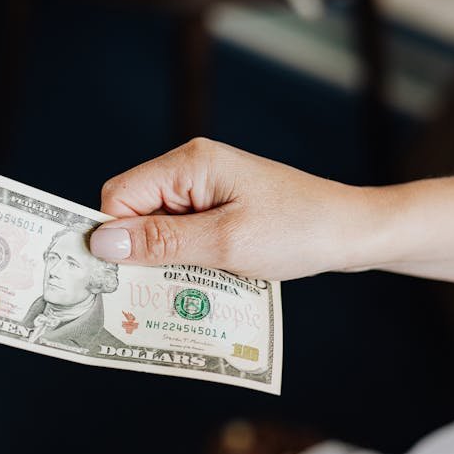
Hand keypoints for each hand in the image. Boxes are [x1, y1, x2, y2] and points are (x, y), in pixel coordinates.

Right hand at [89, 138, 379, 280]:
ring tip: (183, 286)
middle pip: (134, 209)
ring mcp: (206, 187)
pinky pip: (182, 230)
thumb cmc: (296, 232)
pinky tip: (200, 277)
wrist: (353, 232)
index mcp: (189, 164)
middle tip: (153, 289)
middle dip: (138, 250)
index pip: (119, 195)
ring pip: (157, 224)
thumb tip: (100, 243)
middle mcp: (191, 169)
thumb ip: (160, 242)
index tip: (122, 276)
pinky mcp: (218, 205)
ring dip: (163, 257)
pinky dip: (183, 256)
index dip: (114, 236)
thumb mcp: (223, 243)